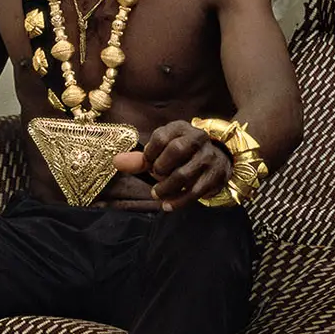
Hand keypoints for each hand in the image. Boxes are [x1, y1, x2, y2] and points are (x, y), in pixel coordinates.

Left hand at [112, 121, 232, 210]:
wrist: (218, 158)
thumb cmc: (182, 155)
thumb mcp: (162, 151)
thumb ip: (140, 158)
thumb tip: (116, 162)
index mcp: (181, 128)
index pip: (161, 136)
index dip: (150, 153)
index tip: (148, 163)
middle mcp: (198, 138)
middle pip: (176, 150)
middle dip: (161, 168)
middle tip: (155, 176)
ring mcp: (209, 157)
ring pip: (185, 174)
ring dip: (166, 188)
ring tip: (157, 194)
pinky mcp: (216, 175)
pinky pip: (195, 191)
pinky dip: (178, 201)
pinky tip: (167, 205)